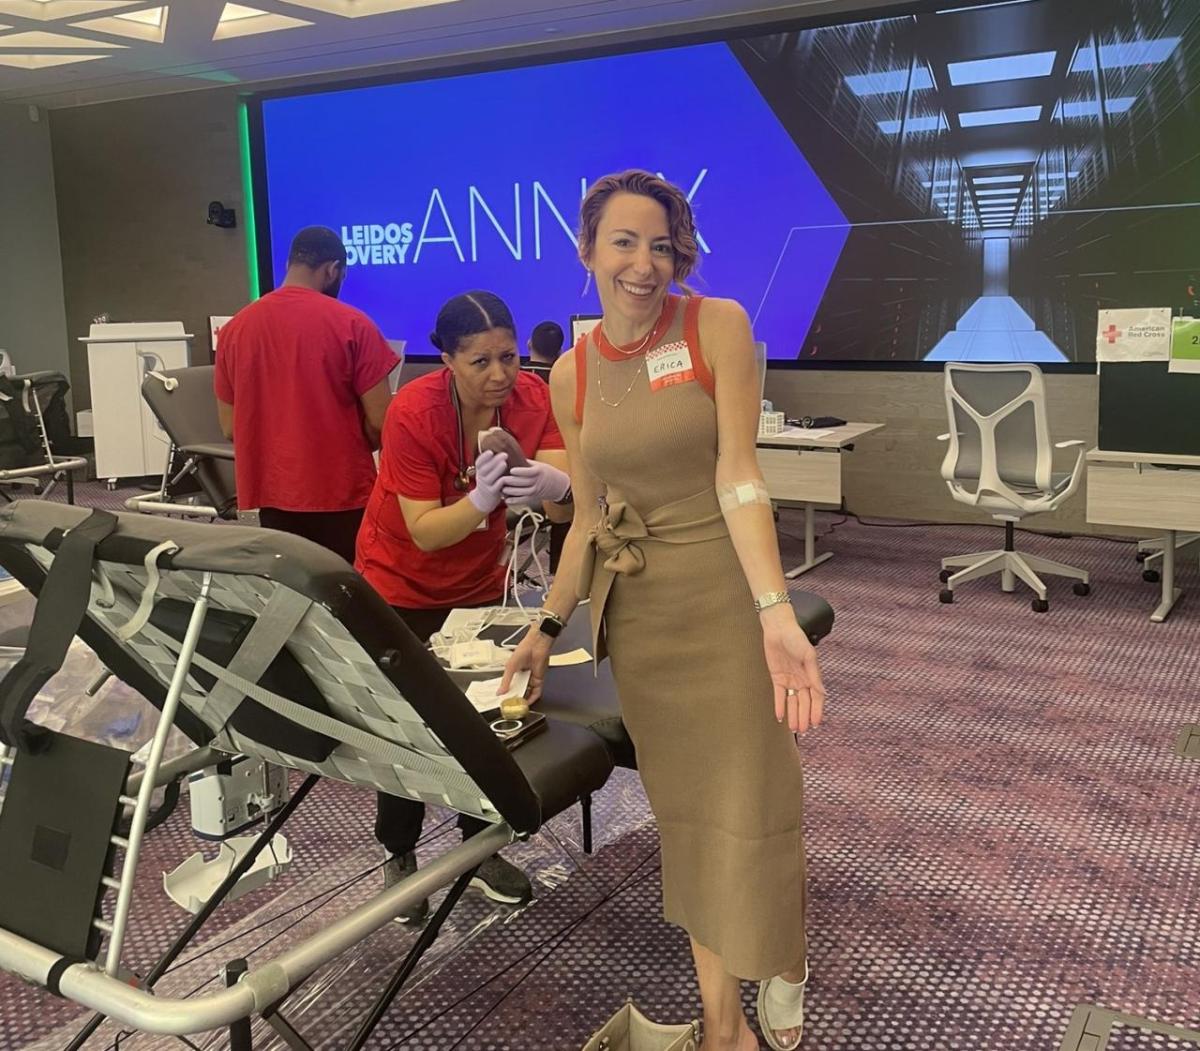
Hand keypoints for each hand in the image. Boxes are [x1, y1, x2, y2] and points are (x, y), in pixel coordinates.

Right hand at [467, 450, 507, 513]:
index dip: (484, 457)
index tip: (491, 451)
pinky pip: (497, 486)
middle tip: (505, 454)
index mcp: (479, 471)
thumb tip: (499, 446)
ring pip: (490, 477)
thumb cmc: (488, 482)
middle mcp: (481, 477)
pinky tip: (508, 477)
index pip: (479, 463)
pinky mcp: (492, 492)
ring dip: (497, 470)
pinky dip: (502, 481)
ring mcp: (486, 485)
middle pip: (485, 468)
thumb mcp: (485, 472)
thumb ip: (490, 463)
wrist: (483, 500)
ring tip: (505, 463)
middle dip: (494, 461)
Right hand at [499, 628, 553, 702]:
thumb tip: (500, 691)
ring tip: (518, 706)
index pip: (509, 686)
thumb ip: (506, 681)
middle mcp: (522, 677)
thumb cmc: (523, 650)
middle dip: (514, 698)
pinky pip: (536, 692)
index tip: (502, 701)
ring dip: (523, 700)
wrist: (537, 645)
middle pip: (518, 691)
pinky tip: (528, 702)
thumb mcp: (510, 667)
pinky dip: (532, 698)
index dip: (506, 694)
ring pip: (527, 693)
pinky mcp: (539, 680)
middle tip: (510, 706)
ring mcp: (531, 679)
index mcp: (513, 672)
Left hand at [501, 461, 570, 505]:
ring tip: (503, 489)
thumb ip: (526, 462)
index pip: (529, 472)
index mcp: (539, 471)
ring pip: (523, 492)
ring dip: (512, 491)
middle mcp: (538, 482)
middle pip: (524, 482)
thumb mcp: (538, 464)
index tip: (511, 470)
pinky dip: (515, 501)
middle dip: (512, 481)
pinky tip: (506, 500)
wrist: (557, 485)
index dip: (520, 472)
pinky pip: (524, 500)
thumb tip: (511, 456)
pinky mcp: (534, 498)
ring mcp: (536, 491)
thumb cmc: (544, 471)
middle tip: (501, 479)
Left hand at [761, 606, 825, 732]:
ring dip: (793, 714)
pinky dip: (780, 705)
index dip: (816, 711)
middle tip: (803, 730)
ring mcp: (789, 679)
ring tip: (794, 728)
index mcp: (811, 675)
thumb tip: (822, 693)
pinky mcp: (776, 677)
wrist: (778, 628)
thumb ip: (814, 675)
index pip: (816, 698)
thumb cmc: (796, 638)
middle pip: (804, 702)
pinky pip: (779, 695)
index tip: (816, 723)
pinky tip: (780, 717)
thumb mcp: (808, 656)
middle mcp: (801, 680)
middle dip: (804, 716)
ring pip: (792, 701)